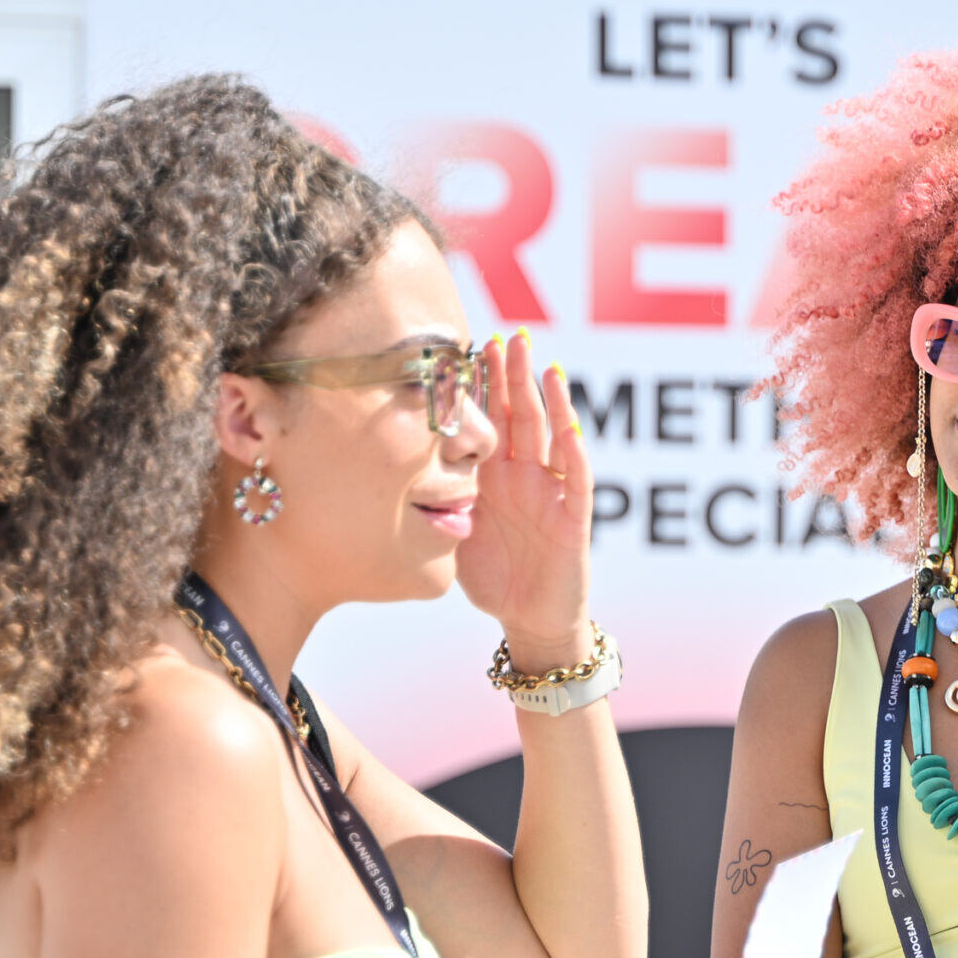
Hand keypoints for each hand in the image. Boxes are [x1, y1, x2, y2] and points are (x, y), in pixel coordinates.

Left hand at [459, 333, 593, 666]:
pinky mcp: (573, 520)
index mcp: (493, 475)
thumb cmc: (493, 577)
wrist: (530, 621)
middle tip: (508, 336)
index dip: (483, 385)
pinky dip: (574, 456)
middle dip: (514, 376)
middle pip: (521, 415)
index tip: (470, 345)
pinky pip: (575, 482)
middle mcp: (524, 476)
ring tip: (542, 365)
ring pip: (551, 437)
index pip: (488, 419)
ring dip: (548, 401)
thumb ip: (430, 499)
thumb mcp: (452, 530)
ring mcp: (550, 493)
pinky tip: (570, 430)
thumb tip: (382, 471)